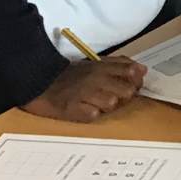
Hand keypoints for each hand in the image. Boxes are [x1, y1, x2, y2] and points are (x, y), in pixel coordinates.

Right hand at [23, 58, 145, 122]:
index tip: (131, 86)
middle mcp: (96, 79)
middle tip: (112, 97)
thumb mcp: (95, 64)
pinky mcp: (72, 109)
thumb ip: (119, 64)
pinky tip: (84, 109)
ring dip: (107, 106)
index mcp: (102, 66)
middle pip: (127, 91)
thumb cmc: (70, 75)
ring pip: (112, 104)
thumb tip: (142, 69)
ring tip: (95, 103)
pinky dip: (91, 114)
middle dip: (124, 97)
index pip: (132, 72)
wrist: (39, 82)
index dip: (136, 82)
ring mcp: (84, 94)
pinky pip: (93, 116)